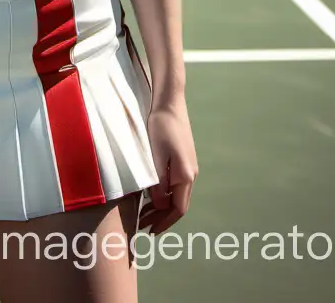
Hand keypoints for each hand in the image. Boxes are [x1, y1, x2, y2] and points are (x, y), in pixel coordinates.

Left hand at [138, 95, 197, 235]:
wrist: (170, 103)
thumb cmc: (161, 127)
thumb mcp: (156, 157)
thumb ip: (159, 183)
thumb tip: (160, 206)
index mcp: (186, 176)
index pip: (178, 209)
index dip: (164, 222)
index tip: (150, 231)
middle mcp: (191, 174)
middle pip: (178, 204)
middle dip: (162, 218)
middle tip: (143, 226)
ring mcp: (189, 166)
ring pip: (177, 195)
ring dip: (162, 207)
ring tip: (144, 213)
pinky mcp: (184, 159)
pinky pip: (176, 184)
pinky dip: (164, 194)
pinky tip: (152, 194)